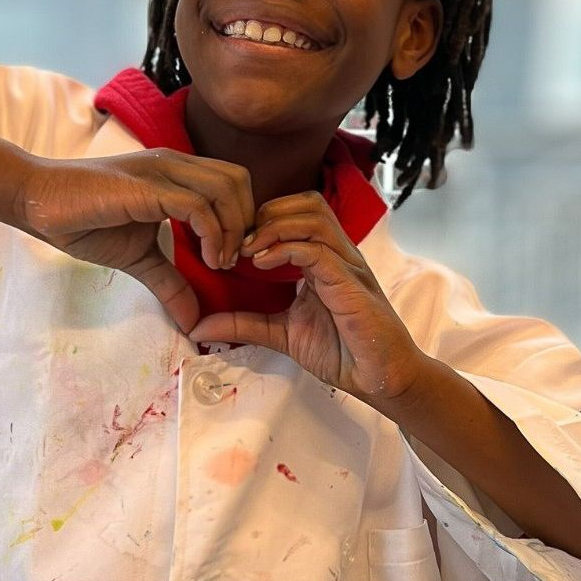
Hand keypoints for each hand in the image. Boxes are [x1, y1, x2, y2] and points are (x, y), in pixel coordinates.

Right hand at [12, 150, 254, 333]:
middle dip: (247, 222)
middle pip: (239, 181)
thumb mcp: (140, 259)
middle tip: (234, 261)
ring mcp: (162, 172)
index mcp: (177, 174)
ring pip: (225, 189)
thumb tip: (193, 322)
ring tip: (220, 263)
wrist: (40, 203)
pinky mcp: (147, 187)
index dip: (244, 218)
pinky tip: (207, 260)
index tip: (234, 258)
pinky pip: (197, 206)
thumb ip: (171, 283)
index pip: (234, 183)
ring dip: (233, 230)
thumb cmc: (86, 222)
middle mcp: (175, 165)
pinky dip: (213, 234)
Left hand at [186, 190, 427, 403]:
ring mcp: (348, 266)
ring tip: (248, 250)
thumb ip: (244, 324)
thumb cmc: (342, 352)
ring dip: (274, 227)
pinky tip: (262, 264)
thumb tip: (199, 327)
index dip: (263, 218)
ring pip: (314, 218)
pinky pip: (319, 251)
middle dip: (268, 213)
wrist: (380, 378)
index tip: (234, 242)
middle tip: (239, 241)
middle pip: (307, 203)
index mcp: (325, 259)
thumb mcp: (281, 334)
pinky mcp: (352, 285)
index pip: (297, 212)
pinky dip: (287, 250)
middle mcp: (339, 255)